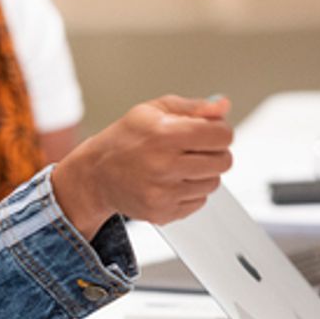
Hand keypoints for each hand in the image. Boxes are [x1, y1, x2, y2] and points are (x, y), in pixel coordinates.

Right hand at [52, 95, 233, 237]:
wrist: (96, 174)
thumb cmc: (125, 139)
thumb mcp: (154, 110)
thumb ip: (193, 107)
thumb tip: (223, 106)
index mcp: (164, 134)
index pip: (222, 135)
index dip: (219, 131)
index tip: (209, 132)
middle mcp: (164, 165)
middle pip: (224, 162)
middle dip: (215, 153)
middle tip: (194, 149)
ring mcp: (163, 192)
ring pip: (213, 184)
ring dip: (203, 174)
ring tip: (179, 166)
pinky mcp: (162, 212)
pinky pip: (199, 202)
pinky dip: (190, 192)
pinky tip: (171, 182)